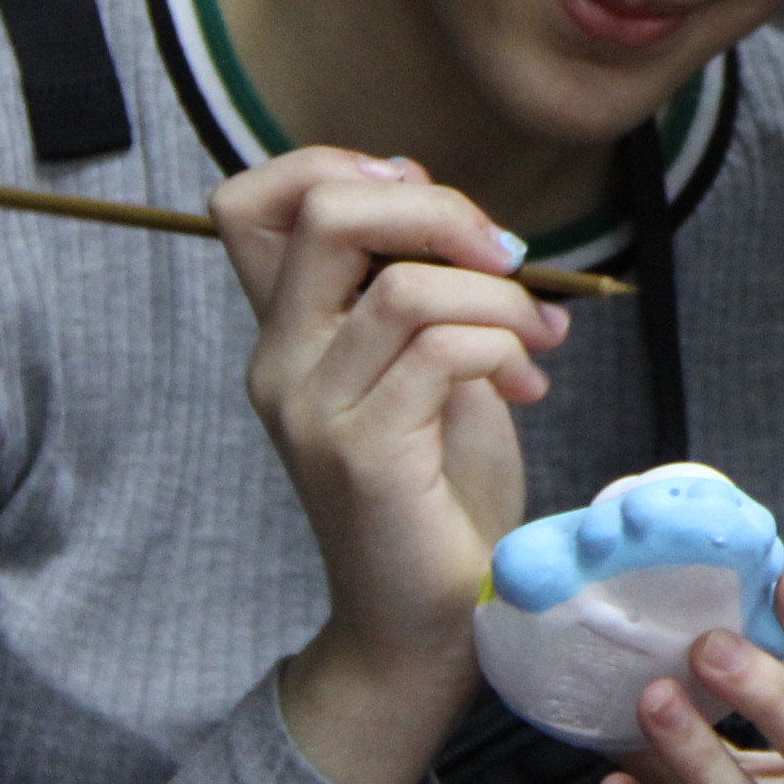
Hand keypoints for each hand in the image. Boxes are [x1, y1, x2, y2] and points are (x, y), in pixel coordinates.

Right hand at [213, 150, 567, 783]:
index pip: (249, 203)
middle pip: (328, 211)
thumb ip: (415, 284)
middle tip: (505, 257)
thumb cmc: (438, 486)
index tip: (422, 196)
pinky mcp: (361, 454)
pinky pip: (440, 350)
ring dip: (501, 298)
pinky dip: (503, 346)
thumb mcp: (429, 360)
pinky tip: (528, 382)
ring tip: (534, 339)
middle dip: (439, 207)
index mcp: (287, 331)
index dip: (335, 164)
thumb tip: (433, 196)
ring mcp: (311, 409)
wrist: (430, 619)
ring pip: (409, 286)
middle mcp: (278, 363)